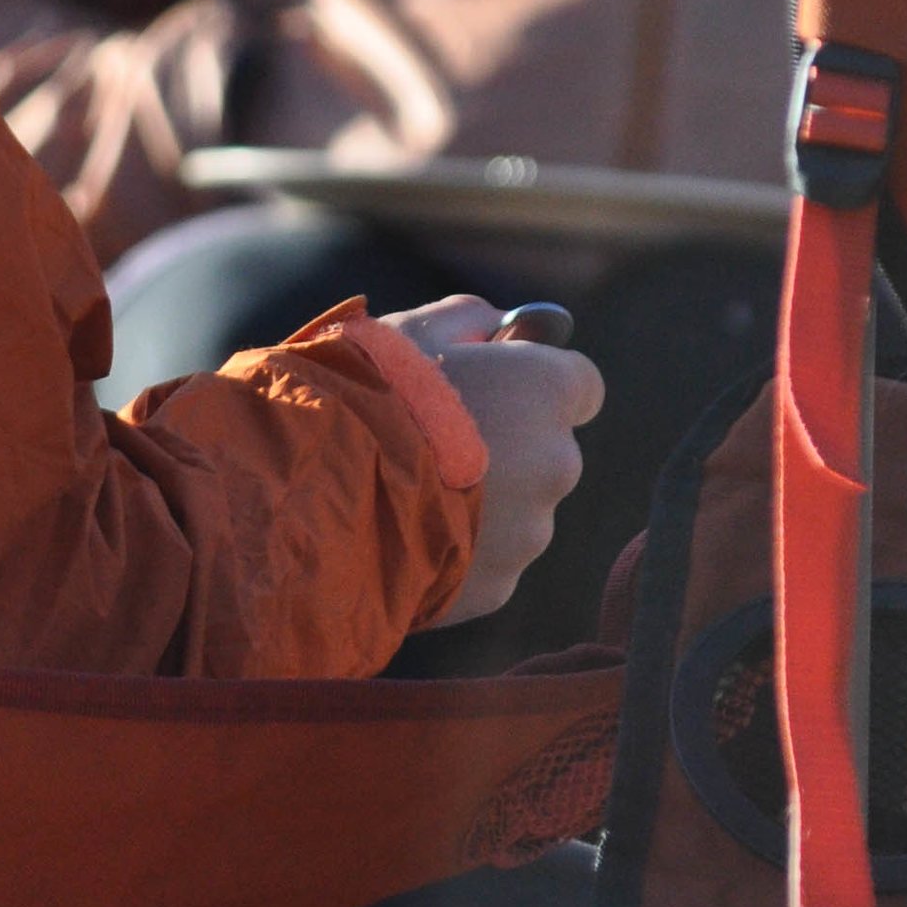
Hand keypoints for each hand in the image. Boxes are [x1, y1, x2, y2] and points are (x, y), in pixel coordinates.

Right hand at [381, 295, 605, 624]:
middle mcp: (557, 461)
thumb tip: (497, 325)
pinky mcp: (499, 585)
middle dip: (506, 449)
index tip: (503, 390)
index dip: (539, 386)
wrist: (326, 490)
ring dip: (481, 504)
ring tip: (408, 493)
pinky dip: (458, 550)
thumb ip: (468, 320)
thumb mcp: (411, 330)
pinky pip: (487, 561)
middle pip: (546, 452)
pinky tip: (404, 532)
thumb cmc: (369, 394)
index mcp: (545, 390)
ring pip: (517, 512)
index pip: (581, 385)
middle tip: (437, 445)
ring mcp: (532, 531)